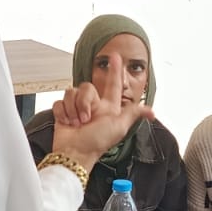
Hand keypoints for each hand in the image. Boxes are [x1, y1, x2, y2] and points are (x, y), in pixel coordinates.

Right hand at [51, 52, 152, 169]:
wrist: (75, 153)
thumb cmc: (97, 142)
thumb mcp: (119, 127)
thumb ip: (133, 114)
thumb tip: (152, 112)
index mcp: (107, 107)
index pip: (112, 85)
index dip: (115, 71)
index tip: (116, 57)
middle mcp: (92, 105)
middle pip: (86, 87)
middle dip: (84, 102)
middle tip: (86, 119)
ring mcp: (77, 109)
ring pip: (72, 93)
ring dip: (73, 110)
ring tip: (77, 124)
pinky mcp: (63, 112)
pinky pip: (59, 102)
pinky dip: (62, 113)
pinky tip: (67, 123)